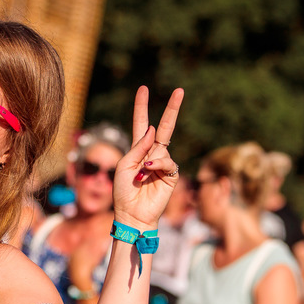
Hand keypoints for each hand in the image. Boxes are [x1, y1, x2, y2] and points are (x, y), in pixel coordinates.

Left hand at [111, 86, 184, 230]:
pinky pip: (168, 162)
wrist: (132, 214)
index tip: (143, 89)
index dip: (141, 107)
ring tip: (141, 175)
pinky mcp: (171, 174)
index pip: (141, 124)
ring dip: (150, 160)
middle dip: (172, 109)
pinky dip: (158, 165)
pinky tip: (149, 173)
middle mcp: (152, 154)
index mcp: (137, 150)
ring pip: (163, 148)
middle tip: (180, 90)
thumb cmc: (124, 191)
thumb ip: (138, 147)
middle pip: (164, 127)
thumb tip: (152, 129)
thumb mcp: (124, 166)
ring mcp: (163, 163)